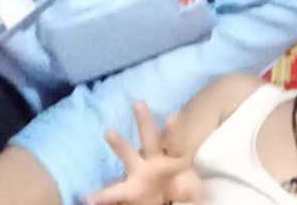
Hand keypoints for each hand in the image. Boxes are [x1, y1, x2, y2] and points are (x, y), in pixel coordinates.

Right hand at [85, 102, 201, 204]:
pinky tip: (88, 197)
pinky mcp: (127, 191)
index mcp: (172, 160)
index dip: (174, 130)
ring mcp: (138, 173)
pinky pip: (114, 193)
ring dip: (119, 143)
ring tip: (109, 131)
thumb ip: (196, 190)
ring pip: (128, 155)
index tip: (173, 114)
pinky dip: (101, 196)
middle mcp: (153, 161)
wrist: (159, 203)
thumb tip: (208, 195)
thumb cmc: (176, 189)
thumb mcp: (189, 189)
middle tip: (139, 102)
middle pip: (150, 138)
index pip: (175, 143)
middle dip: (145, 120)